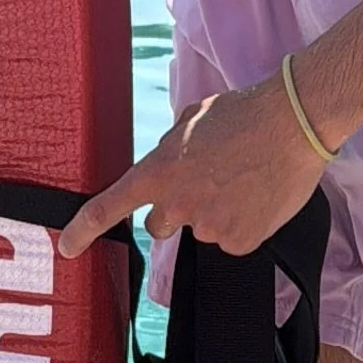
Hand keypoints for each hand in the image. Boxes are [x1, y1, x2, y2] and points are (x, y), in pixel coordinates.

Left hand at [56, 76, 331, 262]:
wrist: (294, 124)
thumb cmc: (244, 113)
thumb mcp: (192, 120)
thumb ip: (171, 149)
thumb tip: (171, 165)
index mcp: (159, 172)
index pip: (109, 207)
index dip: (82, 230)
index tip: (68, 248)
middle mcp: (178, 206)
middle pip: (161, 225)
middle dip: (176, 211)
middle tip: (206, 184)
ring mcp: (209, 228)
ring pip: (203, 228)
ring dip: (216, 210)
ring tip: (243, 178)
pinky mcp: (240, 242)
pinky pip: (233, 238)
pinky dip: (243, 222)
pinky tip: (258, 195)